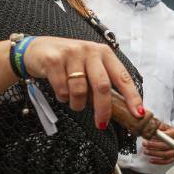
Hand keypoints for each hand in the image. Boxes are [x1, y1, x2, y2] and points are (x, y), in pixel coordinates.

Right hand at [22, 36, 144, 129]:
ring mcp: (72, 54)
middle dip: (103, 109)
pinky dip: (62, 98)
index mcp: (104, 53)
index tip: (137, 112)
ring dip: (77, 104)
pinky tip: (61, 93)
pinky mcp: (54, 60)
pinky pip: (62, 89)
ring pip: (80, 90)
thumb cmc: (68, 62)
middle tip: (101, 123)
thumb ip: (102, 82)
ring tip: (74, 102)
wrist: (37, 49)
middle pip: (102, 86)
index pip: (123, 77)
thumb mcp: (90, 66)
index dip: (132, 96)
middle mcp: (90, 51)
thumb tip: (118, 108)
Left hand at [143, 122, 173, 164]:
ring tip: (146, 151)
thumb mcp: (167, 127)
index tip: (150, 138)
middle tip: (145, 144)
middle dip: (153, 145)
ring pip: (165, 154)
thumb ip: (160, 127)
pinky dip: (158, 161)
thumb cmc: (172, 134)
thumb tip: (152, 126)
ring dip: (154, 153)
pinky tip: (151, 160)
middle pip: (165, 146)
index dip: (158, 138)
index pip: (167, 136)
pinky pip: (166, 161)